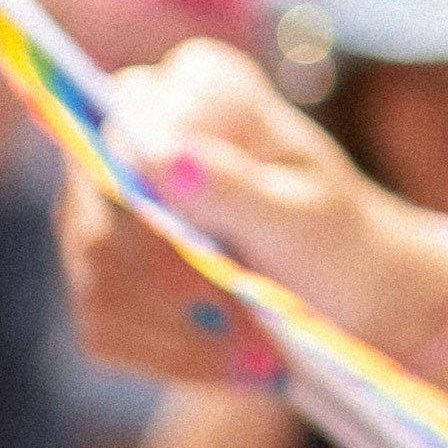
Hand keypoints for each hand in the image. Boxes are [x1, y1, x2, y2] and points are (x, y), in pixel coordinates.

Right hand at [61, 43, 447, 377]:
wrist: (351, 295)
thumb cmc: (339, 241)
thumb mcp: (304, 217)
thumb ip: (232, 184)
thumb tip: (150, 152)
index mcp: (197, 83)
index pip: (127, 123)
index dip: (153, 195)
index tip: (221, 266)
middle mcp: (135, 128)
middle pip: (103, 209)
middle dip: (176, 286)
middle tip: (255, 335)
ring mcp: (105, 199)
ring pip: (96, 272)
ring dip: (177, 333)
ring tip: (256, 358)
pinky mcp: (99, 267)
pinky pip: (102, 322)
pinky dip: (170, 356)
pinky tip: (228, 363)